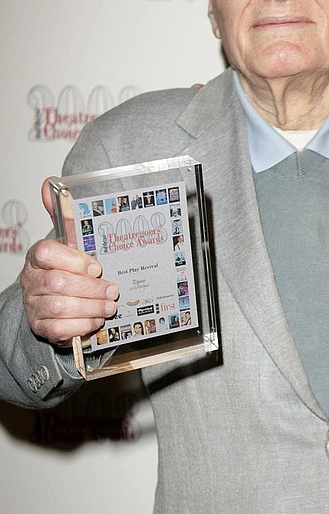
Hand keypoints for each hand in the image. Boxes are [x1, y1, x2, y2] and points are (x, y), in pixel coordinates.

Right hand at [21, 181, 117, 345]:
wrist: (54, 304)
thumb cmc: (67, 271)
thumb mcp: (69, 244)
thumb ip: (63, 216)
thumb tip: (49, 184)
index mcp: (38, 256)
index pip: (47, 252)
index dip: (74, 260)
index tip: (97, 265)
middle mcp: (32, 280)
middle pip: (58, 283)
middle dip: (91, 288)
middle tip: (112, 290)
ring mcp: (34, 304)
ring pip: (60, 306)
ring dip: (91, 307)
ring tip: (109, 306)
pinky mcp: (41, 326)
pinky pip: (60, 329)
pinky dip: (82, 325)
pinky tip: (96, 320)